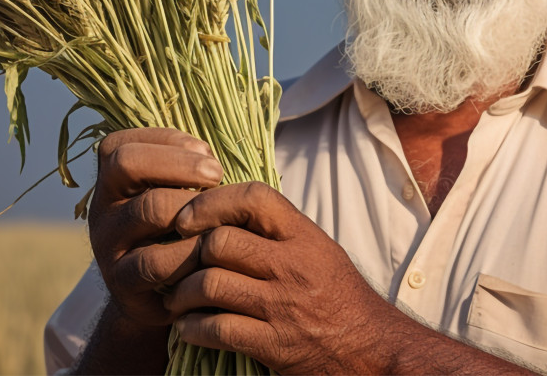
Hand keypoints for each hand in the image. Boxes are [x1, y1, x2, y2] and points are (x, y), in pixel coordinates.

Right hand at [87, 127, 224, 327]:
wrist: (162, 299)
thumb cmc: (178, 234)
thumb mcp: (175, 197)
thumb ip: (185, 171)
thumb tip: (210, 155)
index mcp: (112, 180)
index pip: (124, 142)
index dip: (169, 139)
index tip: (206, 153)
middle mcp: (101, 207)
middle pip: (127, 163)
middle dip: (180, 164)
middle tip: (217, 176)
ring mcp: (107, 244)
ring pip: (149, 207)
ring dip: (193, 204)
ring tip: (219, 211)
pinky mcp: (122, 281)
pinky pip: (156, 260)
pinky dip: (190, 250)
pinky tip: (210, 249)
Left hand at [168, 181, 397, 373]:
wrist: (371, 349)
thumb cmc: (339, 297)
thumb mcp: (318, 250)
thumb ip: (278, 231)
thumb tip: (225, 210)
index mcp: (304, 236)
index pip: (253, 197)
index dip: (211, 202)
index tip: (187, 217)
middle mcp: (293, 265)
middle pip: (219, 242)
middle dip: (188, 254)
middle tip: (175, 264)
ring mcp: (282, 306)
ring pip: (209, 285)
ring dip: (181, 294)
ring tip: (176, 299)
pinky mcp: (273, 345)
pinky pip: (216, 329)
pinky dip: (192, 329)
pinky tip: (188, 328)